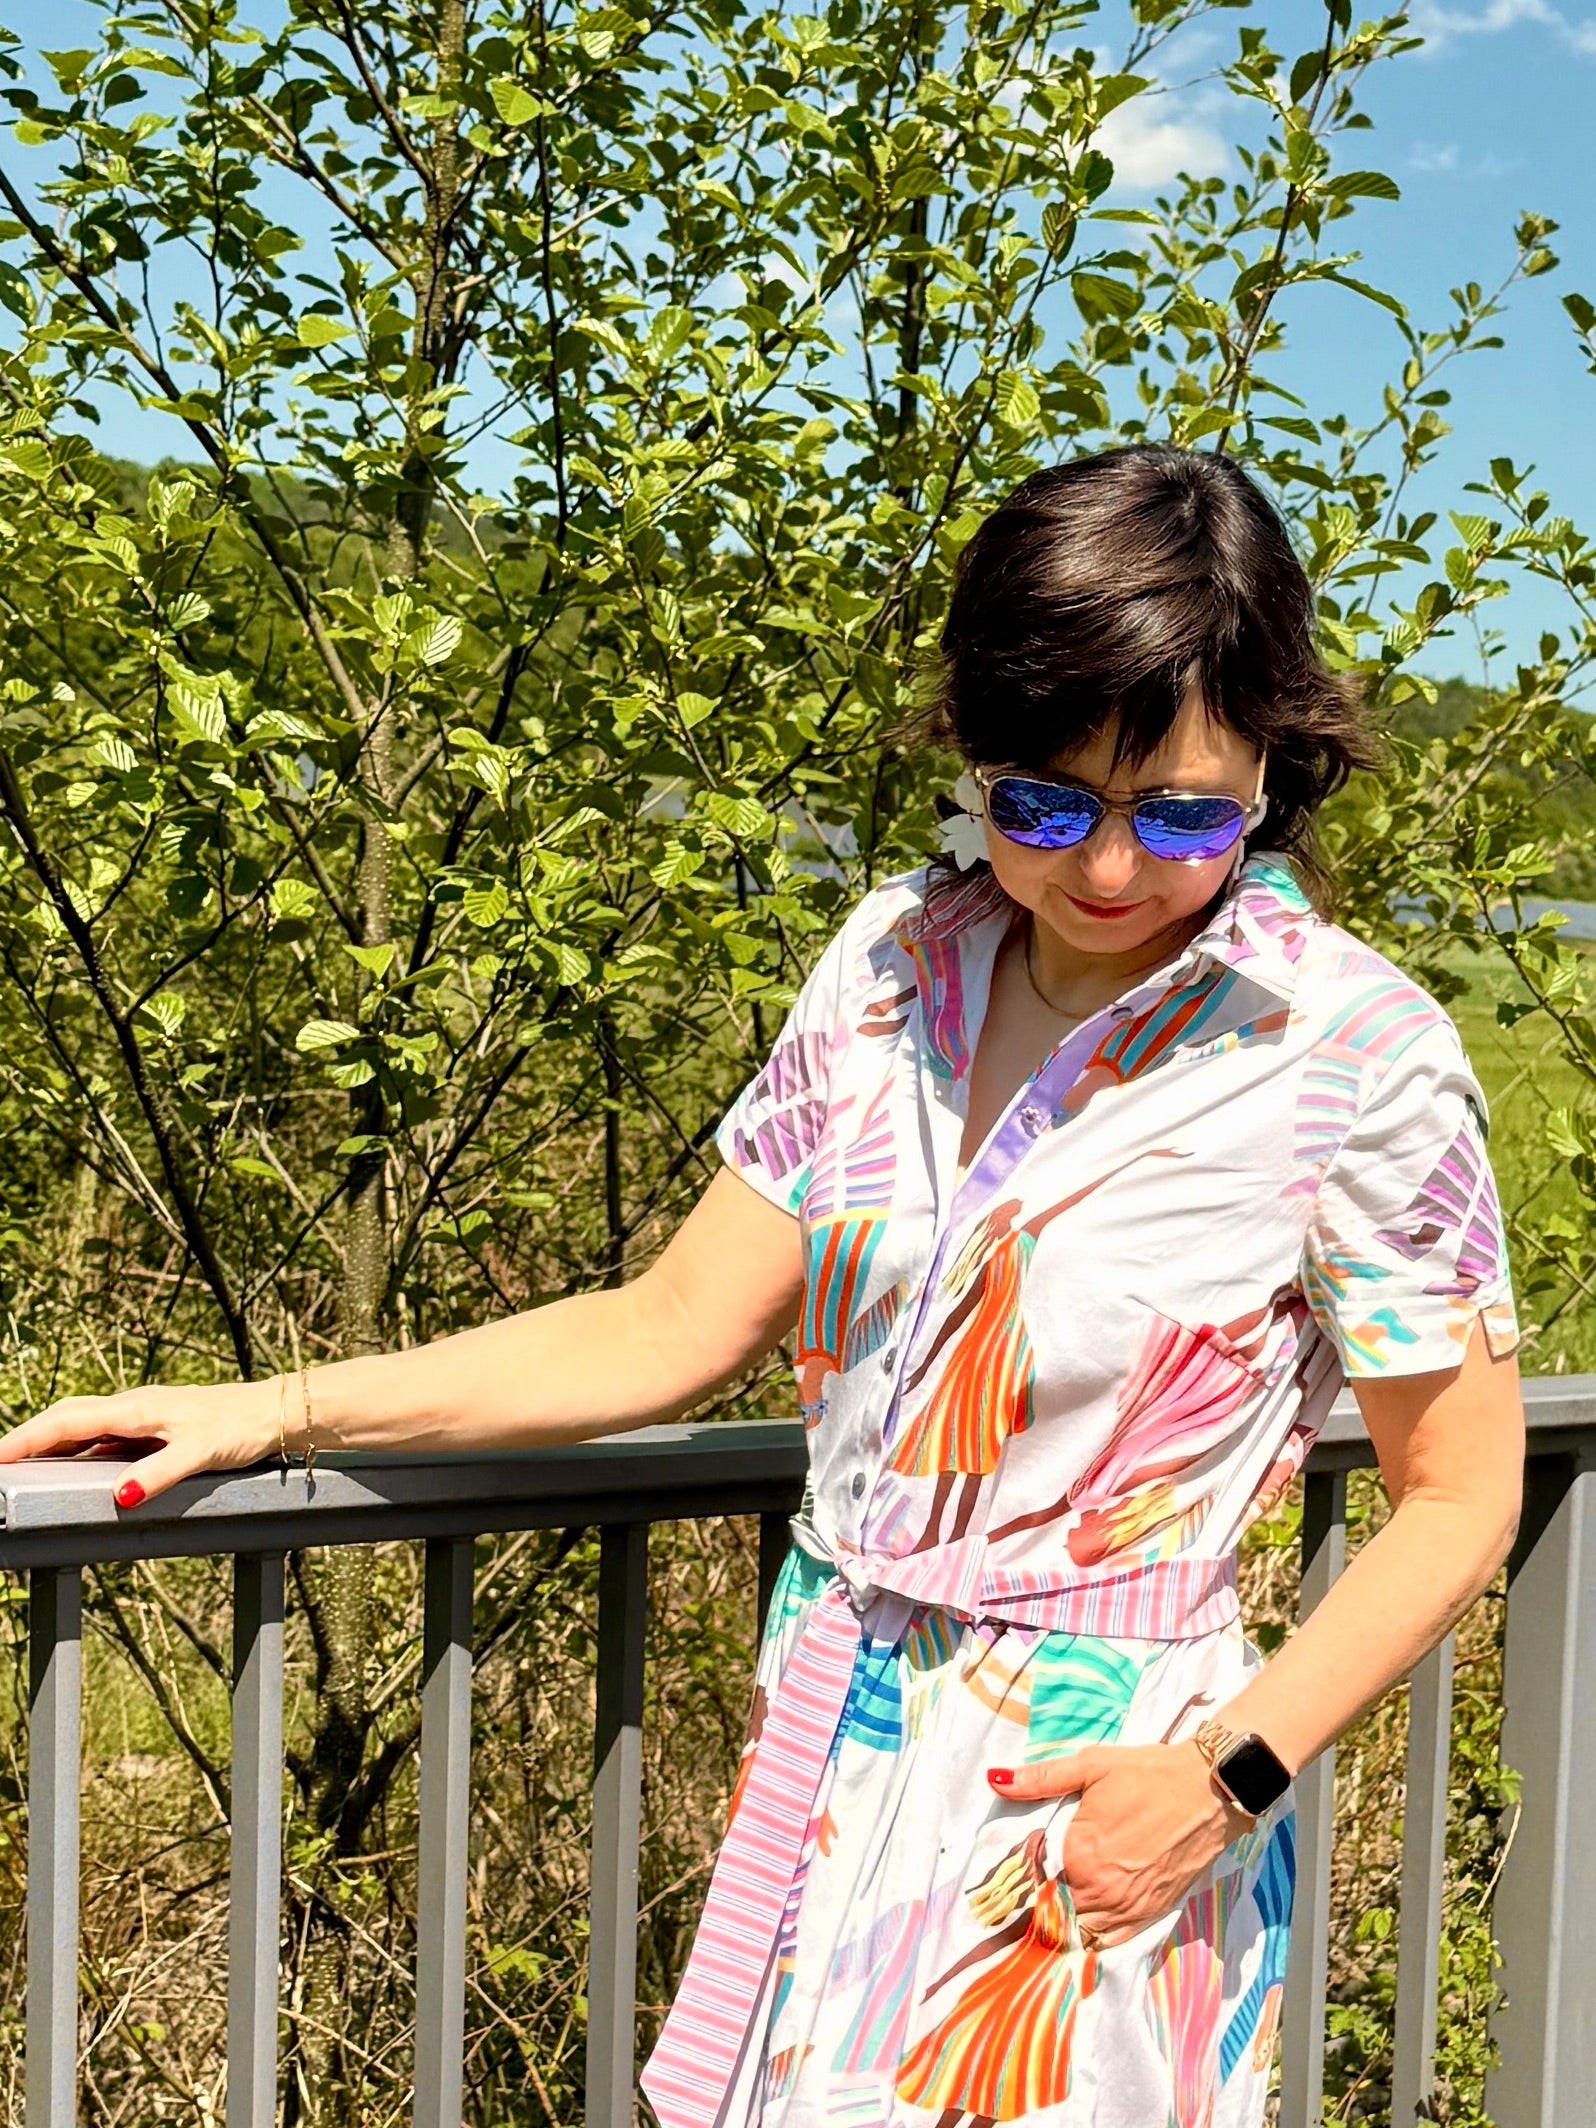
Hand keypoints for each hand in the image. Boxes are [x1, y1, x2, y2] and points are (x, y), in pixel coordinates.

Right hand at [0, 1379, 282, 1506]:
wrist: (272, 1412)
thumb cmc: (239, 1427)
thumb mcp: (201, 1452)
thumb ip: (160, 1473)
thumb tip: (120, 1495)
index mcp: (136, 1409)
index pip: (67, 1421)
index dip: (27, 1438)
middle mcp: (133, 1407)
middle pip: (67, 1418)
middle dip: (29, 1437)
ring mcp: (142, 1416)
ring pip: (84, 1424)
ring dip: (51, 1440)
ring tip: (21, 1462)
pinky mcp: (153, 1426)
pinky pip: (103, 1434)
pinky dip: (78, 1445)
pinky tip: (73, 1462)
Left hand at [986, 1741, 1251, 1946]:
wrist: (1210, 1789)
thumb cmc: (1148, 1774)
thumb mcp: (1091, 1766)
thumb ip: (1040, 1779)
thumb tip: (994, 1780)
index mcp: (1080, 1855)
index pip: (1034, 1883)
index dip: (1020, 1881)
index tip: (1008, 1879)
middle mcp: (1102, 1890)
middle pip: (1055, 1912)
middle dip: (1040, 1903)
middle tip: (1026, 1895)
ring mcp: (1129, 1908)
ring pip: (1081, 1933)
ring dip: (1064, 1924)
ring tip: (1051, 1909)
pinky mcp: (1152, 1914)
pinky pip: (1112, 1941)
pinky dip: (1094, 1937)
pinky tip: (1083, 1922)